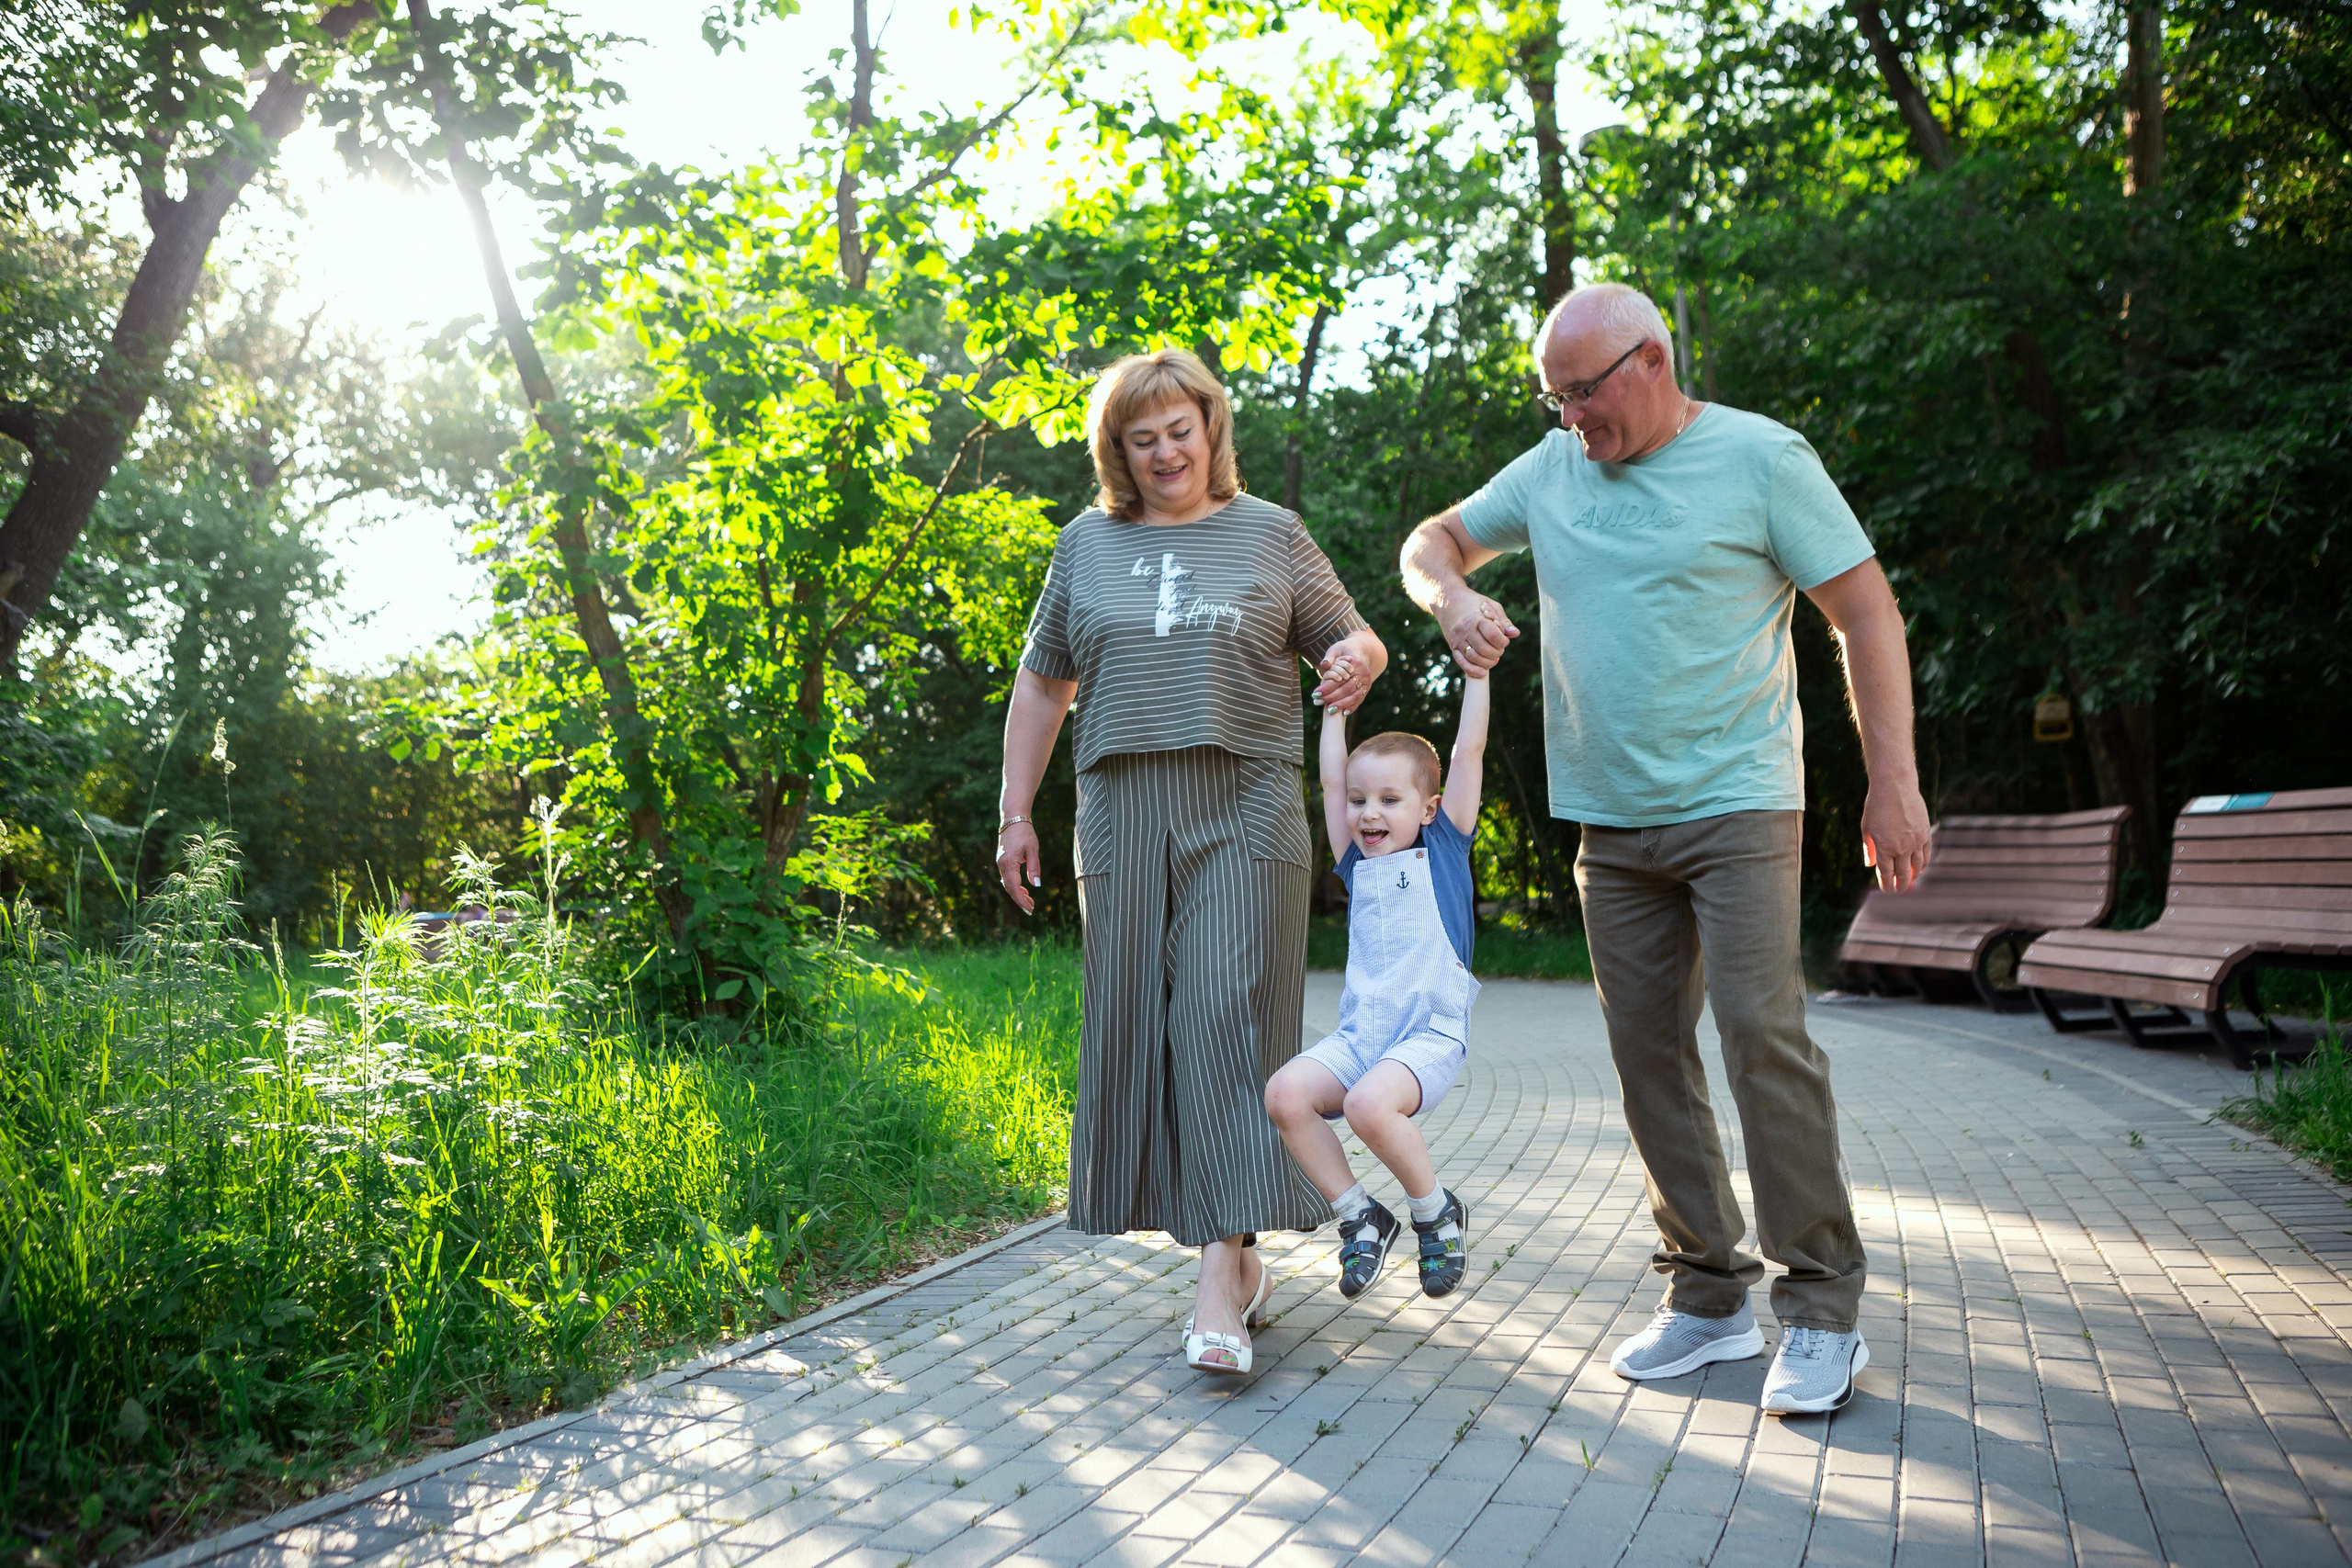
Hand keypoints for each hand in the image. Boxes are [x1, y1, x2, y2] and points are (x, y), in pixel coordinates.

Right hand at [995, 821, 1041, 913]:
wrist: (1013, 819)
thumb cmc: (1025, 833)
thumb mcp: (1033, 849)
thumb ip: (1034, 867)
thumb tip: (1036, 885)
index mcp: (1008, 863)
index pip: (1014, 887)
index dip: (1021, 900)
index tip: (1030, 908)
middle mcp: (1001, 865)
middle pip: (1009, 888)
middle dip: (1020, 900)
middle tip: (1031, 909)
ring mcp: (1000, 863)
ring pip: (1007, 884)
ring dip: (1017, 894)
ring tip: (1030, 902)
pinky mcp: (1002, 861)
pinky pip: (1007, 878)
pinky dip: (1014, 886)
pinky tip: (1023, 890)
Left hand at [1313, 646, 1372, 713]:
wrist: (1363, 650)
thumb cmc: (1346, 650)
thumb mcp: (1337, 648)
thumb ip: (1330, 657)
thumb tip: (1324, 665)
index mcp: (1355, 663)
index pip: (1339, 678)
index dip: (1327, 687)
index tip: (1315, 693)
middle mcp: (1363, 673)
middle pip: (1347, 689)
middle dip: (1331, 698)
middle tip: (1317, 702)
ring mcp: (1367, 682)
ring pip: (1354, 696)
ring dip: (1342, 705)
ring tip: (1329, 710)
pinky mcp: (1367, 688)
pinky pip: (1360, 699)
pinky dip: (1352, 707)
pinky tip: (1344, 713)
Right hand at [1438, 591, 1517, 675]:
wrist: (1447, 601)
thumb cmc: (1472, 602)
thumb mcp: (1490, 605)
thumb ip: (1503, 620)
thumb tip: (1515, 634)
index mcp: (1475, 618)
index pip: (1492, 635)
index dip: (1503, 640)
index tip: (1504, 639)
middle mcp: (1464, 631)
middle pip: (1484, 649)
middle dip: (1497, 652)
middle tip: (1500, 648)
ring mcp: (1457, 640)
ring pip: (1474, 658)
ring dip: (1487, 662)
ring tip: (1494, 658)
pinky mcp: (1453, 647)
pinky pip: (1462, 662)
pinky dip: (1473, 670)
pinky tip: (1483, 672)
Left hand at [1860, 778, 1932, 892]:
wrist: (1895, 786)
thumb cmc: (1876, 806)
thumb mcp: (1867, 827)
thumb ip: (1868, 848)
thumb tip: (1870, 865)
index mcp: (1884, 847)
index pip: (1886, 873)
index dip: (1887, 884)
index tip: (1887, 890)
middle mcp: (1901, 847)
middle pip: (1903, 874)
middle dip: (1900, 885)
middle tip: (1898, 891)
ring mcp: (1915, 841)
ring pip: (1917, 866)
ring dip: (1913, 876)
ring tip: (1909, 882)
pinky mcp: (1925, 833)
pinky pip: (1926, 854)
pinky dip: (1923, 864)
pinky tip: (1920, 869)